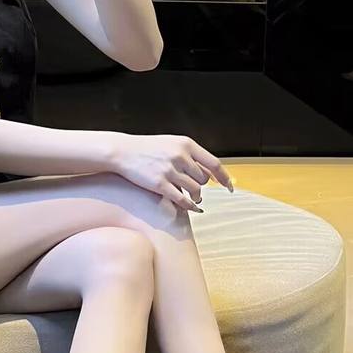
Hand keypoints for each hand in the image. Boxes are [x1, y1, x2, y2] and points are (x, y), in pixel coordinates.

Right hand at [110, 133, 233, 211]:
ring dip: (196, 197)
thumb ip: (190, 155)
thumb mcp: (172, 144)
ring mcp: (170, 171)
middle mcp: (180, 156)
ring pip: (195, 190)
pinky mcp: (159, 184)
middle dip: (201, 186)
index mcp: (186, 144)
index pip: (213, 163)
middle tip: (194, 189)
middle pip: (203, 179)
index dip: (224, 177)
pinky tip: (191, 208)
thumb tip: (210, 173)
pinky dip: (189, 206)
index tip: (230, 187)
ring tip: (192, 198)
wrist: (122, 151)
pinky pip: (182, 200)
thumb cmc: (148, 149)